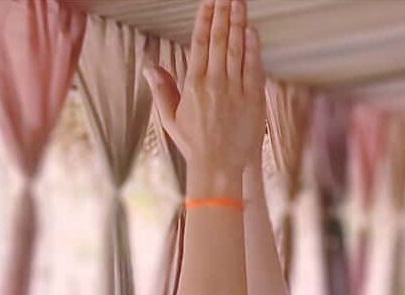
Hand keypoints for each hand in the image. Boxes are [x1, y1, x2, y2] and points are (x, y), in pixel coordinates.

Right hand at [146, 0, 264, 184]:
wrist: (220, 168)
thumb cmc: (196, 145)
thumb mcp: (171, 117)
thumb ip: (162, 89)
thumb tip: (151, 66)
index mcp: (194, 83)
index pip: (199, 42)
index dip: (205, 19)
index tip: (209, 2)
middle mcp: (215, 83)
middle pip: (219, 40)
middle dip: (223, 13)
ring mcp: (235, 91)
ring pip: (237, 50)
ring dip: (239, 24)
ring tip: (239, 3)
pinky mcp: (252, 101)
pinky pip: (253, 70)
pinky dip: (253, 50)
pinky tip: (252, 32)